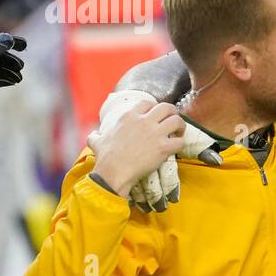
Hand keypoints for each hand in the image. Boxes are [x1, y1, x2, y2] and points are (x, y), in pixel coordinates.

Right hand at [93, 91, 221, 209]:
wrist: (114, 172)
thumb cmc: (105, 158)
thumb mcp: (96, 141)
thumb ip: (96, 135)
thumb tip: (93, 135)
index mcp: (129, 117)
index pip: (148, 103)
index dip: (154, 108)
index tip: (156, 116)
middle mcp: (143, 121)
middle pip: (166, 107)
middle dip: (172, 113)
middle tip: (172, 121)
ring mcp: (154, 133)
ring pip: (177, 120)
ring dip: (181, 126)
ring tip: (178, 133)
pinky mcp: (163, 147)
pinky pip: (180, 140)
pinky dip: (181, 142)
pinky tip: (177, 146)